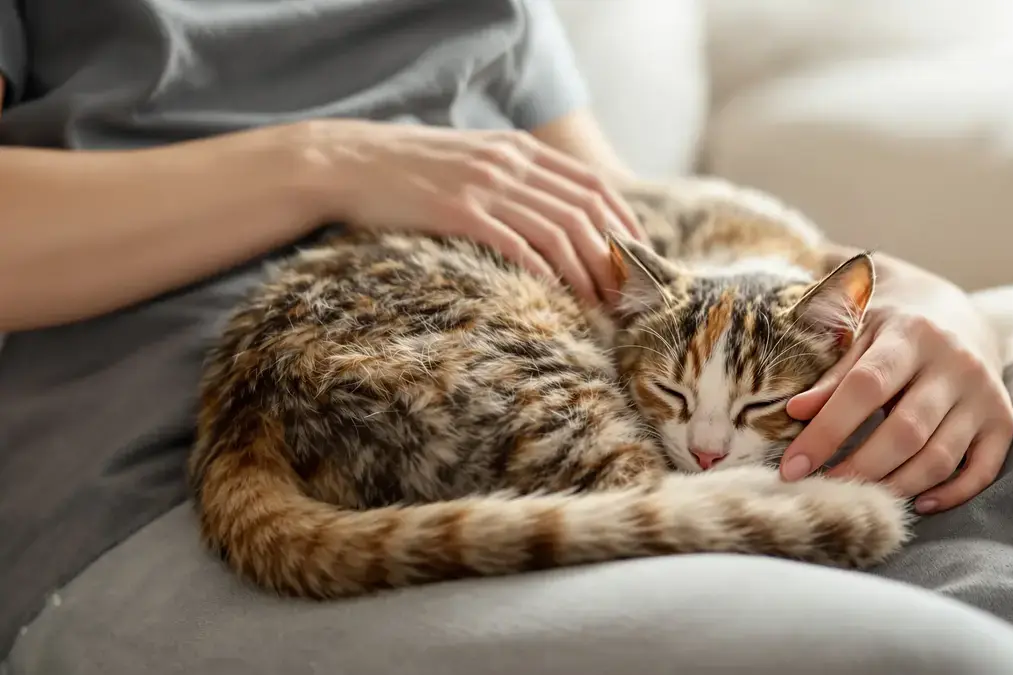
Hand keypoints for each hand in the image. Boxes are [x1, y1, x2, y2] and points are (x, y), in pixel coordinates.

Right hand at [295, 120, 646, 305]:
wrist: (349, 161)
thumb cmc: (410, 168)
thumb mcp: (472, 157)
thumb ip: (513, 174)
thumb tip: (554, 209)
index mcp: (518, 150)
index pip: (593, 186)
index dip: (624, 223)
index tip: (640, 257)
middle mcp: (509, 164)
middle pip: (585, 212)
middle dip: (614, 256)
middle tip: (627, 293)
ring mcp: (485, 187)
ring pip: (558, 231)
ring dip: (586, 271)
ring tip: (600, 304)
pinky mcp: (458, 212)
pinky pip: (514, 243)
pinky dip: (542, 269)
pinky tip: (556, 293)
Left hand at [779, 307, 1012, 513]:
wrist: (957, 314)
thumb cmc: (892, 329)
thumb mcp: (860, 334)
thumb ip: (832, 374)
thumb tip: (795, 412)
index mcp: (911, 333)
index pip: (865, 388)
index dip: (826, 431)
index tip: (792, 466)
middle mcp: (955, 363)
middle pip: (905, 431)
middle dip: (859, 468)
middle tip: (823, 490)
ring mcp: (984, 394)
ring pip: (940, 457)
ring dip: (895, 487)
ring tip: (859, 499)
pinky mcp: (1004, 421)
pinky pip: (981, 471)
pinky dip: (950, 494)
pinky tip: (916, 504)